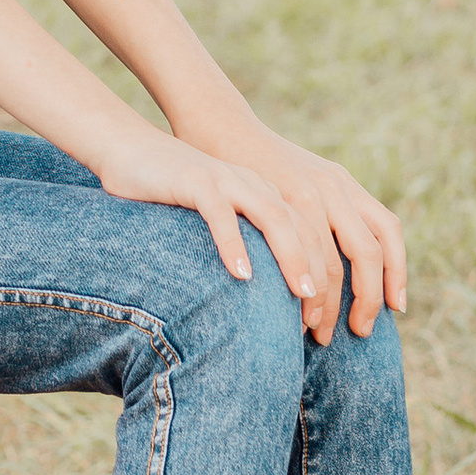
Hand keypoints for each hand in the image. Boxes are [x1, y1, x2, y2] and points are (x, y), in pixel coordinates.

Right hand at [80, 105, 391, 337]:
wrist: (130, 146)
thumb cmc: (177, 196)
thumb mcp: (228, 219)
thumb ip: (257, 247)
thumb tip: (284, 304)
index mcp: (275, 194)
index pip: (325, 236)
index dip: (342, 279)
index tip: (344, 326)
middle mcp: (261, 185)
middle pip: (311, 230)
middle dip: (327, 279)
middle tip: (326, 328)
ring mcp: (229, 180)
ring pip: (276, 218)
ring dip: (294, 259)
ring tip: (305, 298)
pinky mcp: (195, 180)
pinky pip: (220, 213)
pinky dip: (234, 243)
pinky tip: (242, 275)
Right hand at [192, 108, 405, 343]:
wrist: (207, 117)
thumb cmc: (256, 165)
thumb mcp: (307, 189)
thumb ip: (329, 223)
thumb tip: (348, 279)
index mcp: (337, 185)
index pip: (385, 230)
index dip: (397, 272)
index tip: (395, 310)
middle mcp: (315, 182)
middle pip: (358, 245)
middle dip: (363, 297)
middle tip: (350, 333)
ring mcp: (274, 180)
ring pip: (308, 240)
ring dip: (314, 289)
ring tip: (308, 325)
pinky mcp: (213, 181)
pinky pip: (237, 219)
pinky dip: (240, 250)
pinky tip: (244, 278)